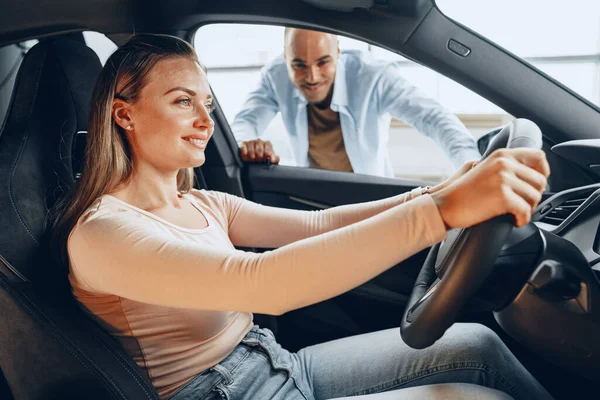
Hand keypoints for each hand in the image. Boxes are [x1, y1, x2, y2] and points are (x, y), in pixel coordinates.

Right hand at [239, 139, 279, 163]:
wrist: (252, 160)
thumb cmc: (263, 159)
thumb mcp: (271, 159)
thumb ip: (275, 159)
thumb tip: (273, 159)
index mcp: (267, 144)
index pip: (268, 146)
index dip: (267, 152)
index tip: (267, 157)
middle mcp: (259, 141)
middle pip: (259, 146)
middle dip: (259, 154)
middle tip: (259, 159)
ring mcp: (251, 142)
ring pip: (251, 146)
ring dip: (252, 153)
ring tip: (252, 158)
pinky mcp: (243, 144)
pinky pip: (243, 146)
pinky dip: (244, 151)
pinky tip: (245, 155)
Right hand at [431, 148, 549, 228]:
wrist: (445, 205)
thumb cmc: (461, 192)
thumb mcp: (482, 168)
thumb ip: (503, 165)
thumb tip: (527, 172)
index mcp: (501, 155)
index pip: (538, 156)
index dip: (543, 171)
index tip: (536, 184)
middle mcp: (504, 164)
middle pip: (540, 180)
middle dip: (534, 196)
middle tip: (522, 205)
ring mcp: (504, 179)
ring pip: (535, 197)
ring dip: (528, 209)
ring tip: (516, 213)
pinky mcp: (503, 197)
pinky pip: (525, 210)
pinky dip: (522, 219)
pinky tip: (514, 221)